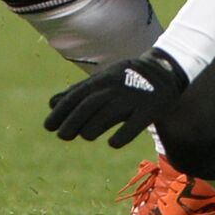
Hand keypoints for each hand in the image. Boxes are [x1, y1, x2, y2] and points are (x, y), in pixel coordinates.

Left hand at [44, 48, 187, 147]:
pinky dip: (122, 136)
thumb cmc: (127, 78)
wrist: (165, 70)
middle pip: (89, 105)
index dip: (61, 112)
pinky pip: (134, 125)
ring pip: (108, 114)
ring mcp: (133, 98)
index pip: (77, 96)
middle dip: (72, 121)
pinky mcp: (150, 109)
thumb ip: (78, 92)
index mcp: (103, 80)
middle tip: (62, 136)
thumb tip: (51, 103)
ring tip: (86, 136)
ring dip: (93, 127)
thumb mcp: (102, 79)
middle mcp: (116, 88)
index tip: (48, 127)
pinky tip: (112, 143)